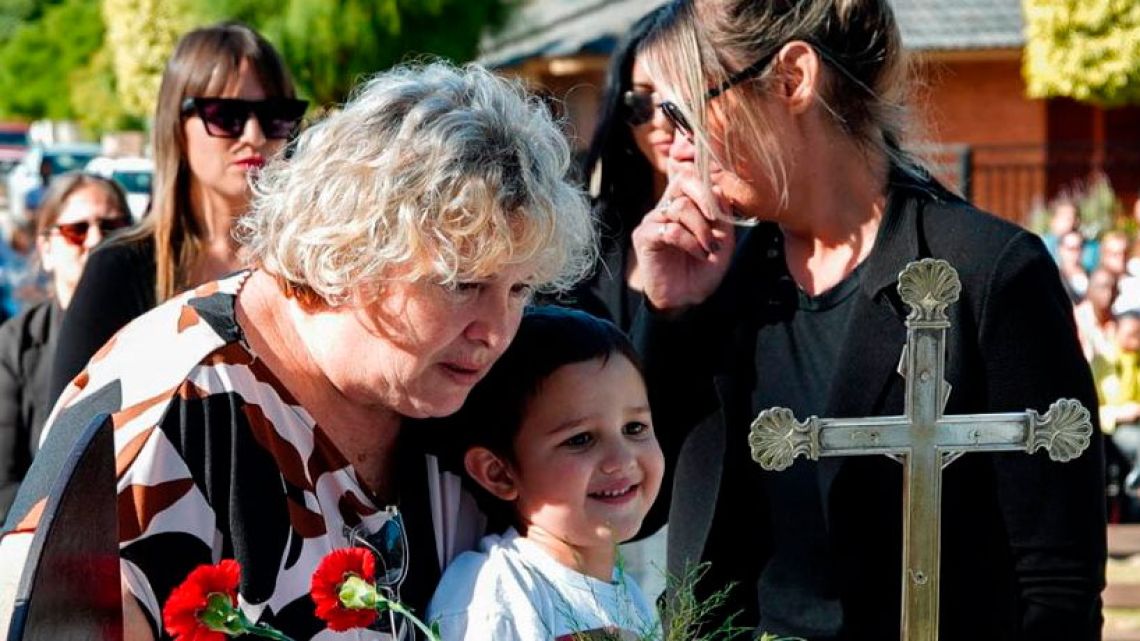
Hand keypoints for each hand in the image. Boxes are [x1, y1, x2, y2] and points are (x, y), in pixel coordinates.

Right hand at [631, 167, 734, 310]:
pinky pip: (671, 229)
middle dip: (705, 196)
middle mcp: (666, 208)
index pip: (692, 176)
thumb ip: (722, 215)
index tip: (723, 210)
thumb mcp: (723, 240)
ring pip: (680, 207)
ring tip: (709, 247)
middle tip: (716, 219)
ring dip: (701, 228)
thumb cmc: (702, 270)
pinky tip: (699, 253)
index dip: (710, 185)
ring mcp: (653, 220)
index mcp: (684, 204)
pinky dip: (690, 242)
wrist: (685, 299)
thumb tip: (718, 189)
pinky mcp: (644, 236)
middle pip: (683, 180)